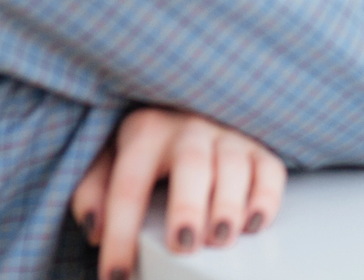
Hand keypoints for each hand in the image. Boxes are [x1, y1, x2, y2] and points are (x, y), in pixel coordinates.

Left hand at [70, 108, 286, 279]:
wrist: (189, 101)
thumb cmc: (147, 143)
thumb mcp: (109, 158)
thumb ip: (93, 191)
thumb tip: (95, 230)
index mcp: (145, 133)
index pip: (128, 185)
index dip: (120, 233)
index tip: (117, 274)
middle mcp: (189, 129)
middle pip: (191, 165)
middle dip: (188, 207)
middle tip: (183, 244)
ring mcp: (228, 135)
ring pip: (234, 166)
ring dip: (229, 205)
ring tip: (221, 238)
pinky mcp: (259, 146)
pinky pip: (270, 169)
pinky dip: (267, 197)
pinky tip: (254, 223)